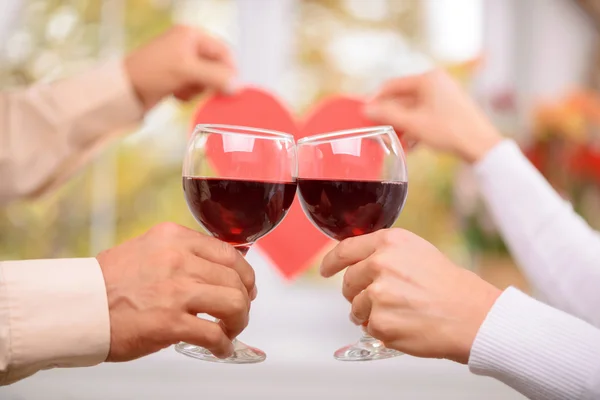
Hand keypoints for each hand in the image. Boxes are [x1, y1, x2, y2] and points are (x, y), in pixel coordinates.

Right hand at [96, 222, 255, 361]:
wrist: (76, 306)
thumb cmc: (109, 282)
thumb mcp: (148, 250)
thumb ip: (182, 254)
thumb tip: (218, 271)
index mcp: (174, 237)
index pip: (230, 252)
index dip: (245, 275)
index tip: (245, 288)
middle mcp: (178, 259)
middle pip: (236, 279)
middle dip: (244, 301)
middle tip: (237, 315)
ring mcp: (175, 290)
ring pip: (234, 304)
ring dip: (239, 322)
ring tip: (229, 332)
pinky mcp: (169, 322)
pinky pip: (214, 334)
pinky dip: (223, 345)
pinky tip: (218, 349)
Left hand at [124, 25, 235, 109]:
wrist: (125, 89)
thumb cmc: (151, 72)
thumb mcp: (187, 71)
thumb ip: (216, 77)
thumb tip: (238, 85)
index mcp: (192, 35)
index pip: (223, 51)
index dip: (229, 70)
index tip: (232, 88)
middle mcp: (188, 45)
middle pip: (215, 66)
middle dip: (210, 82)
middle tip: (203, 91)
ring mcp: (181, 61)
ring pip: (206, 79)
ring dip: (198, 89)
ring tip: (184, 91)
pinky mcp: (176, 76)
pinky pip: (194, 86)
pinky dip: (189, 93)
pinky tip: (177, 94)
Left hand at [320, 229, 500, 363]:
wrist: (473, 316)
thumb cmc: (451, 286)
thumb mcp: (418, 252)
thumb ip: (386, 252)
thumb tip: (358, 261)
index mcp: (390, 242)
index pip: (345, 249)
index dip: (331, 262)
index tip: (325, 270)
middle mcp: (381, 263)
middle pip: (348, 282)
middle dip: (357, 293)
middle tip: (380, 300)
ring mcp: (378, 293)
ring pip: (356, 307)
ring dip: (370, 314)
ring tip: (400, 313)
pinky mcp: (380, 321)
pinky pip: (368, 328)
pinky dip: (382, 330)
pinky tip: (405, 325)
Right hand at [365, 69, 502, 162]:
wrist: (481, 146)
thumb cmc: (449, 131)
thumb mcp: (413, 123)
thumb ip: (387, 114)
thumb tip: (366, 109)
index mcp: (428, 79)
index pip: (392, 85)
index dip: (375, 99)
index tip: (364, 112)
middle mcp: (437, 82)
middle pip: (403, 97)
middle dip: (390, 116)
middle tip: (377, 129)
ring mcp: (445, 95)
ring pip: (414, 108)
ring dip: (402, 124)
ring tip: (394, 140)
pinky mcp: (450, 108)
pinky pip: (425, 114)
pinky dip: (415, 126)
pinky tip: (411, 143)